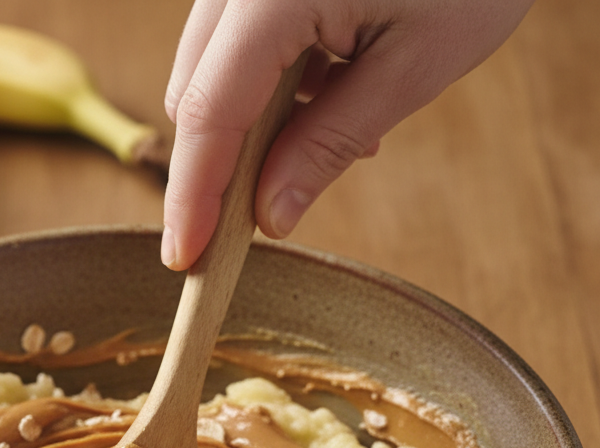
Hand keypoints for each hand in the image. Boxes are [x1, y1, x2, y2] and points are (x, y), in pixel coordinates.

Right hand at [161, 0, 532, 269]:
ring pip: (209, 67)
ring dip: (253, 120)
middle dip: (222, 162)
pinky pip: (237, 38)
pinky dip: (270, 79)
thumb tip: (269, 216)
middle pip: (193, 91)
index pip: (209, 111)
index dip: (193, 195)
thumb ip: (328, 144)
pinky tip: (332, 83)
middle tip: (276, 206)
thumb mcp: (412, 67)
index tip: (187, 256)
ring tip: (343, 126)